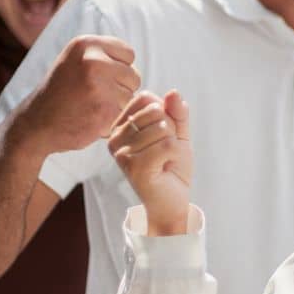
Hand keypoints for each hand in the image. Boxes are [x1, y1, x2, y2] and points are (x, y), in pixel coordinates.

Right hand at [14, 35, 140, 156]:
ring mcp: (99, 86)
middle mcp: (94, 60)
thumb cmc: (61, 92)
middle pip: (134, 76)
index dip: (118, 68)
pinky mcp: (104, 110)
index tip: (98, 78)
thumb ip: (103, 55)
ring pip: (131, 97)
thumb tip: (134, 62)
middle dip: (120, 88)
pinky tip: (91, 119)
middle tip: (93, 95)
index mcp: (86, 44)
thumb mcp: (75, 60)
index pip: (128, 54)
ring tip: (90, 106)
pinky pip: (124, 114)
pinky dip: (112, 120)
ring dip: (117, 106)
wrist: (36, 123)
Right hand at [110, 90, 192, 234]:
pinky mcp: (134, 167)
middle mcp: (115, 138)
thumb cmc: (171, 166)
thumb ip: (177, 113)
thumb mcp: (178, 134)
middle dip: (171, 131)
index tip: (162, 136)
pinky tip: (166, 166)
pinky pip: (167, 145)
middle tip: (165, 151)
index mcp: (120, 126)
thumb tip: (173, 93)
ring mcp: (122, 153)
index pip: (146, 99)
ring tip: (164, 160)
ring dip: (174, 145)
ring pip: (163, 129)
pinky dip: (176, 154)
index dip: (165, 114)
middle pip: (156, 112)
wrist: (172, 200)